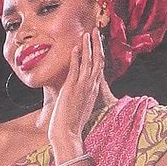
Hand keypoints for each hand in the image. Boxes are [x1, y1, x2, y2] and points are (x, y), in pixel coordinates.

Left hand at [49, 29, 102, 162]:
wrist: (67, 135)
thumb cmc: (72, 123)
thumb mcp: (81, 105)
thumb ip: (82, 95)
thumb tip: (79, 89)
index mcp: (94, 90)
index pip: (99, 67)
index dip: (99, 53)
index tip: (98, 41)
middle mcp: (91, 87)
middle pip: (98, 61)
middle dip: (97, 44)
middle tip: (96, 30)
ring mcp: (82, 87)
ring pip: (89, 62)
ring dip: (88, 47)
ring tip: (87, 33)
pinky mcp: (72, 89)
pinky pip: (76, 69)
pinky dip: (76, 58)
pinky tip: (76, 48)